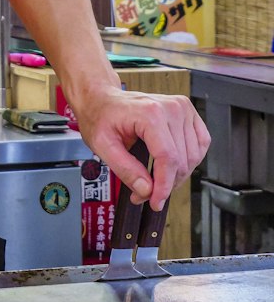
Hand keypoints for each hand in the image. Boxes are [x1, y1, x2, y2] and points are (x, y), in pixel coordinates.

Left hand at [70, 86, 209, 210]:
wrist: (102, 98)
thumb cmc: (100, 116)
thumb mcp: (102, 145)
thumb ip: (125, 169)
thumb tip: (146, 190)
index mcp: (150, 113)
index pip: (168, 158)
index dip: (163, 186)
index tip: (155, 202)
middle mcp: (171, 108)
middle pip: (181, 160)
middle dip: (166, 184)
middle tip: (146, 195)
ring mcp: (182, 108)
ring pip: (194, 156)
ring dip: (178, 175)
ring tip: (156, 181)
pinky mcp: (187, 111)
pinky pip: (201, 143)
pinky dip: (190, 160)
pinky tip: (173, 166)